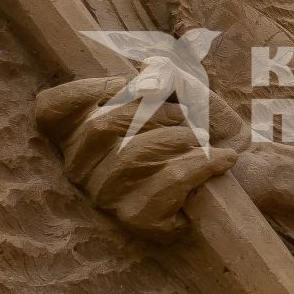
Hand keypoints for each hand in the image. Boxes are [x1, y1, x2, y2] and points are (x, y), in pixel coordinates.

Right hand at [36, 72, 238, 241]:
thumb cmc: (201, 125)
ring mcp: (107, 199)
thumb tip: (144, 82)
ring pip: (133, 155)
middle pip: (99, 127)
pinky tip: (220, 160)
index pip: (50, 111)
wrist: (243, 168)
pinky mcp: (139, 221)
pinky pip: (167, 182)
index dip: (87, 90)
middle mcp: (83, 170)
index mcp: (81, 133)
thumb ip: (161, 72)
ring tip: (205, 140)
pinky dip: (202, 164)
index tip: (131, 87)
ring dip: (182, 139)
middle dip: (157, 113)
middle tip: (188, 120)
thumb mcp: (182, 87)